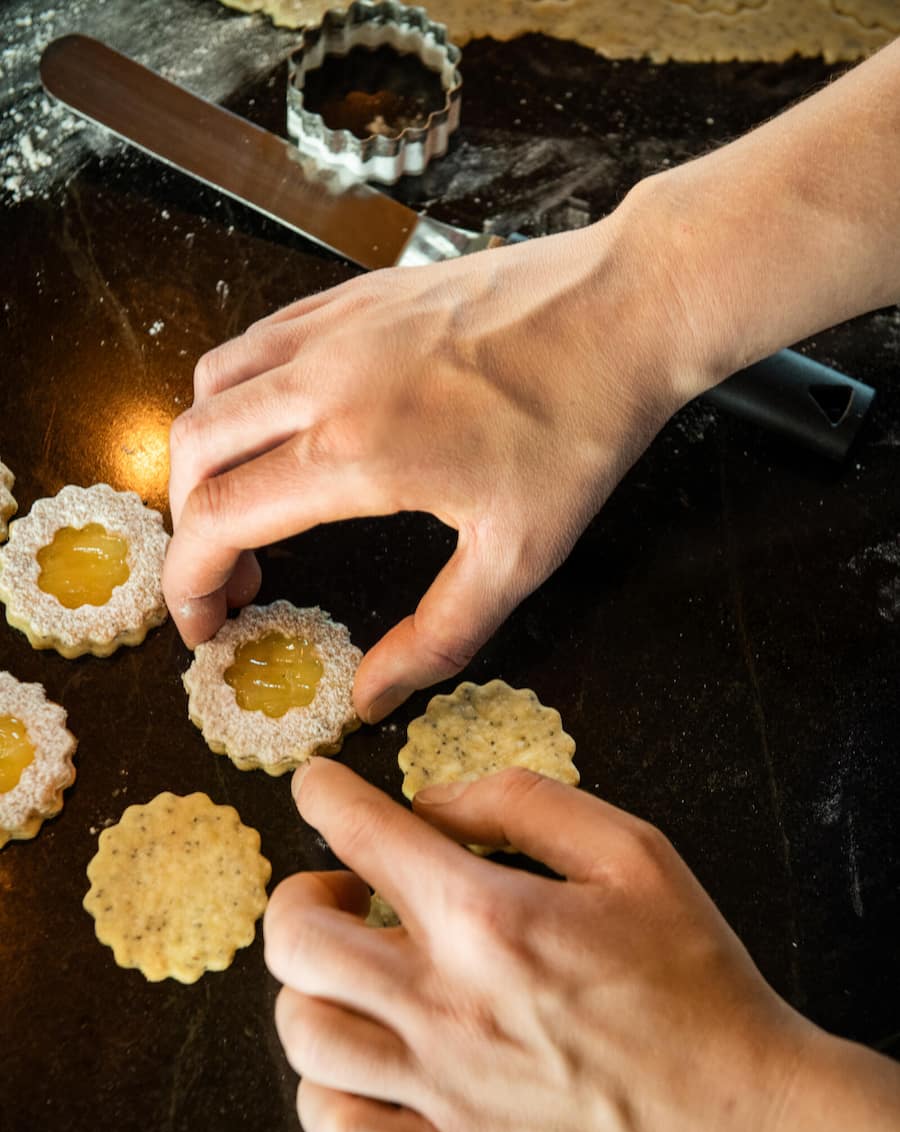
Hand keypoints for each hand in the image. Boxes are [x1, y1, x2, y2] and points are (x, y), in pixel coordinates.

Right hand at [164, 205, 703, 721]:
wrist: (622, 310)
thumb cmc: (577, 430)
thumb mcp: (517, 559)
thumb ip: (435, 638)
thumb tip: (372, 696)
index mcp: (353, 452)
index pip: (218, 519)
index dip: (189, 583)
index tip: (204, 624)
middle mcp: (323, 379)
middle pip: (193, 451)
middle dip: (188, 527)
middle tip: (233, 579)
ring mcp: (334, 327)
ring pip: (212, 386)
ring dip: (207, 457)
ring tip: (250, 507)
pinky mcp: (353, 296)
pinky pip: (259, 341)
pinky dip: (240, 395)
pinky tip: (284, 430)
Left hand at [264, 760, 808, 1131]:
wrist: (738, 1117)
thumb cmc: (694, 981)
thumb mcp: (634, 853)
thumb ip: (524, 804)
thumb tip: (433, 802)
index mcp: (488, 918)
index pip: (361, 834)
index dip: (323, 794)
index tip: (318, 788)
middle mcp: (444, 1003)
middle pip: (296, 938)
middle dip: (301, 895)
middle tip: (345, 896)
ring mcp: (439, 1091)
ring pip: (303, 1033)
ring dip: (310, 989)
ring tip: (354, 979)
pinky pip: (334, 1129)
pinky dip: (324, 1089)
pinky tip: (362, 1062)